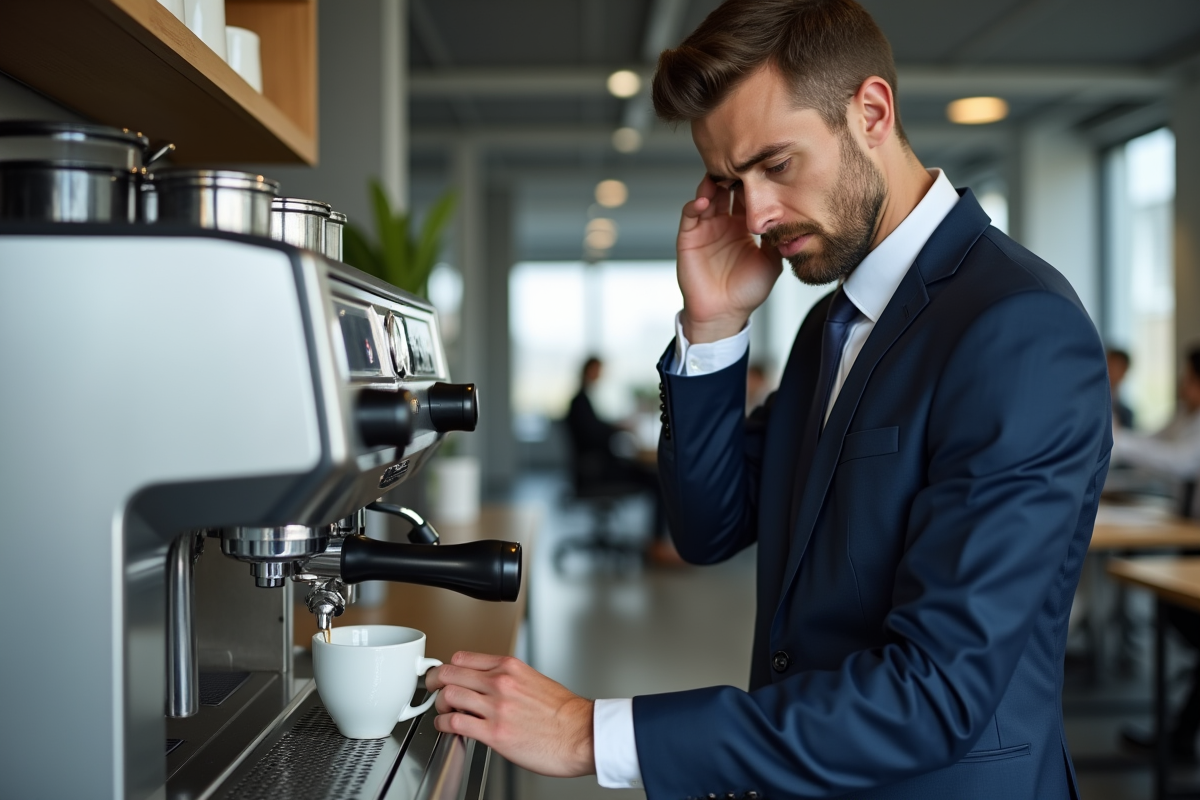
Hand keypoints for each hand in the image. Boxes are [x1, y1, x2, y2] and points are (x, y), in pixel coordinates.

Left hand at [425, 652, 595, 777]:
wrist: (582, 734)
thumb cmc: (564, 714)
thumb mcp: (534, 680)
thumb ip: (509, 678)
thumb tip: (487, 683)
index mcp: (510, 667)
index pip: (463, 658)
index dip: (447, 667)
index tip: (443, 675)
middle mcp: (500, 683)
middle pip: (449, 672)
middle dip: (434, 682)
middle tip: (431, 690)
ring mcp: (496, 708)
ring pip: (448, 695)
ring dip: (439, 704)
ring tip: (442, 711)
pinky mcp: (495, 733)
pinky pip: (455, 722)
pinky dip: (444, 724)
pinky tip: (448, 727)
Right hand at [677, 176, 782, 342]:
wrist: (726, 313)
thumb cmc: (748, 291)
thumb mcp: (772, 261)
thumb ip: (777, 237)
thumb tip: (789, 214)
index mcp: (743, 227)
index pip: (746, 196)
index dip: (751, 183)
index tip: (760, 170)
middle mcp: (724, 224)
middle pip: (725, 190)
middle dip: (731, 176)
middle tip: (739, 164)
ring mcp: (705, 229)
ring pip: (707, 197)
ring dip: (711, 184)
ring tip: (720, 176)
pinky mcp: (689, 238)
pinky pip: (690, 215)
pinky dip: (695, 204)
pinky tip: (705, 200)